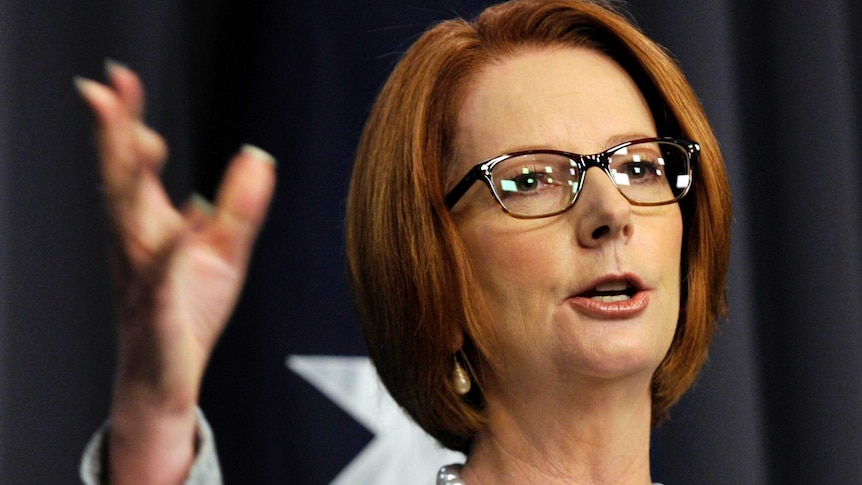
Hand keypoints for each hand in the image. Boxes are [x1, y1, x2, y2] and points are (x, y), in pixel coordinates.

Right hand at [76, 61, 275, 483]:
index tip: (121, 80)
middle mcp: (137, 243)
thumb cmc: (187, 314)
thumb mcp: (224, 252)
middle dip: (113, 133)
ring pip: (129, 219)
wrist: (166, 379)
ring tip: (133, 137)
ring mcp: (142, 274)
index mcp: (150, 226)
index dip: (127, 122)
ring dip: (129, 178)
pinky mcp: (159, 307)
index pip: (135, 164)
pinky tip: (179, 227)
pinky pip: (163, 276)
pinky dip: (170, 250)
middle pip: (121, 180)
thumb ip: (239, 205)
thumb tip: (256, 154)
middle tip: (104, 87)